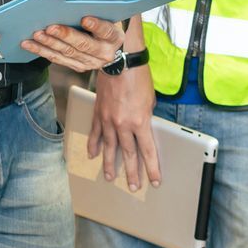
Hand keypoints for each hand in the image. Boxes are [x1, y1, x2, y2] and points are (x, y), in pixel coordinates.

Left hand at [20, 16, 125, 72]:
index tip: (85, 19)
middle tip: (50, 28)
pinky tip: (31, 44)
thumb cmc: (104, 27)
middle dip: (65, 35)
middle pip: (83, 44)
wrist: (109, 49)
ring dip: (49, 44)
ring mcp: (90, 62)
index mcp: (113, 37)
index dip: (96, 25)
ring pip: (67, 53)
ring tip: (36, 35)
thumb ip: (94, 10)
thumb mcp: (106, 17)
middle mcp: (103, 53)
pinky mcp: (77, 67)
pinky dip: (43, 51)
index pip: (105, 31)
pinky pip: (58, 59)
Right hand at [89, 59, 161, 190]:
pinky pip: (95, 133)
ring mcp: (108, 120)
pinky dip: (93, 145)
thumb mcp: (150, 101)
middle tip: (133, 186)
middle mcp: (123, 125)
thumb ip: (146, 117)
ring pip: (109, 148)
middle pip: (129, 154)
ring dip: (110, 164)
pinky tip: (92, 155)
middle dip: (132, 173)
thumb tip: (142, 126)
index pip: (148, 151)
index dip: (152, 168)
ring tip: (110, 177)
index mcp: (140, 122)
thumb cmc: (139, 78)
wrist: (120, 61)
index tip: (155, 181)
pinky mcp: (98, 113)